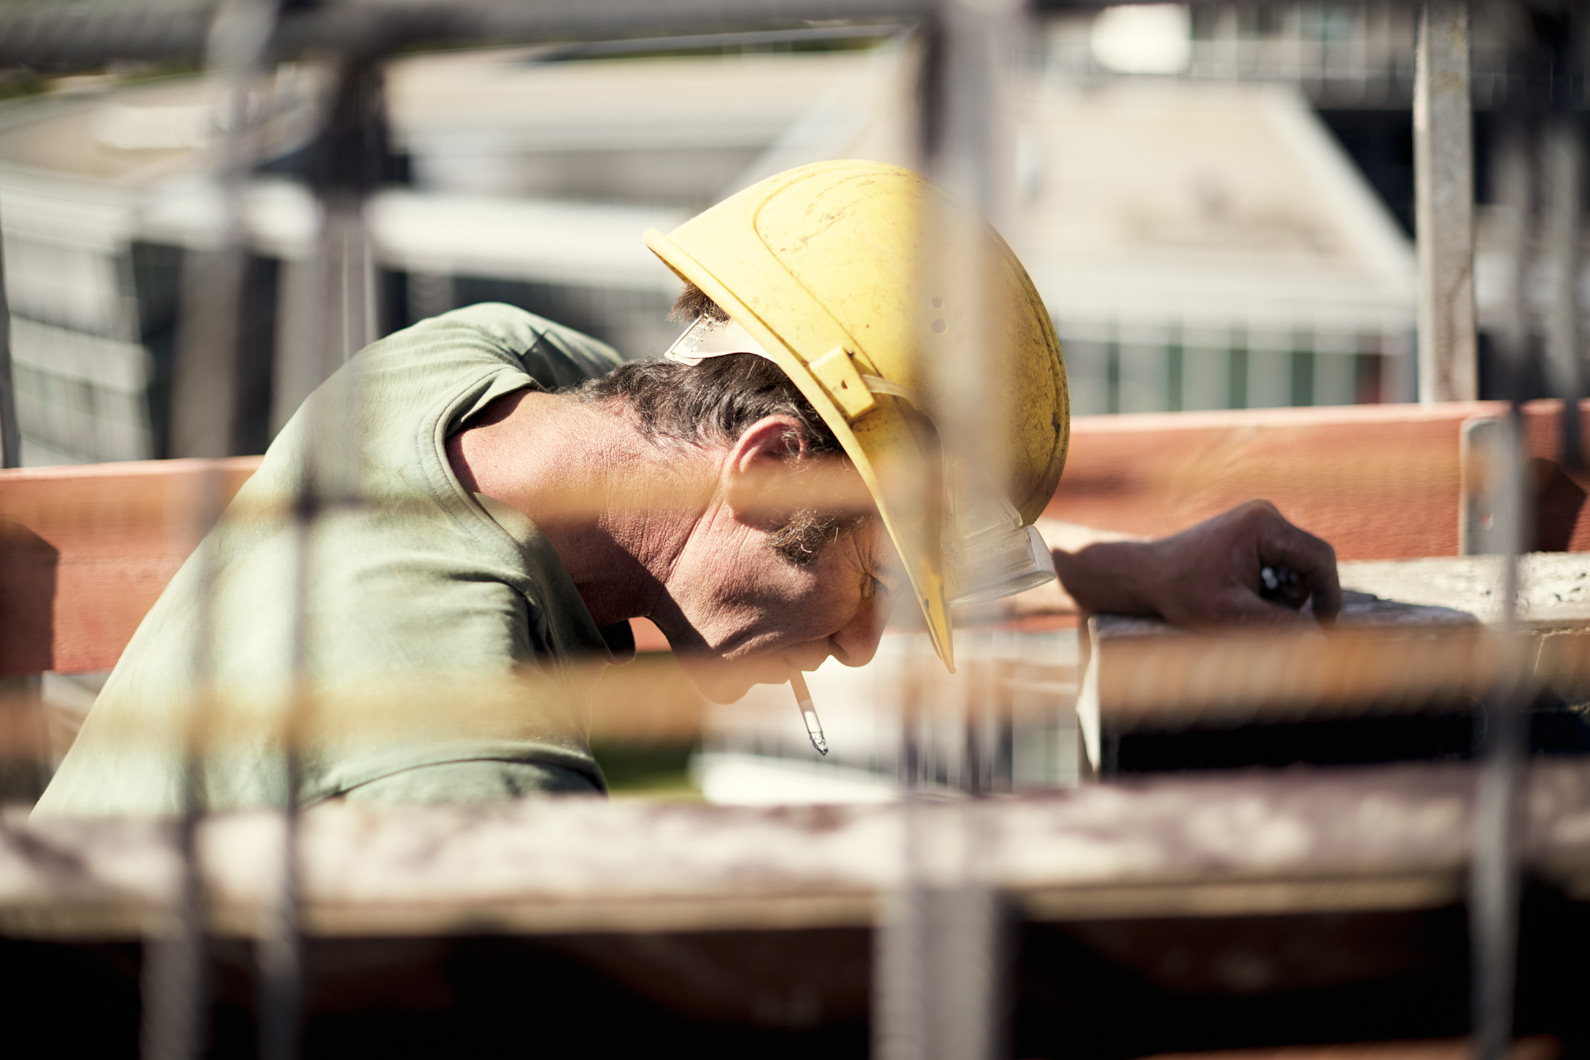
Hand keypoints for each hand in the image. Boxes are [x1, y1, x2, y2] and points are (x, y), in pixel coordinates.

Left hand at [1049, 501, 1339, 628]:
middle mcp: (1265, 515)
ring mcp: (1258, 522)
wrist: (1144, 576)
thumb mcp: (1231, 615)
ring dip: (1278, 595)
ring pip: (1294, 569)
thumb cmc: (1181, 593)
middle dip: (1293, 597)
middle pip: (1308, 564)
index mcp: (1264, 524)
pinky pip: (1278, 566)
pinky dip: (1265, 588)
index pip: (1319, 558)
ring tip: (1239, 604)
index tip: (1324, 628)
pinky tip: (1236, 595)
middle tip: (1258, 615)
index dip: (1329, 595)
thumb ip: (1278, 627)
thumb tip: (1321, 644)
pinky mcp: (1250, 535)